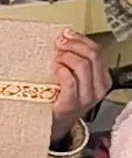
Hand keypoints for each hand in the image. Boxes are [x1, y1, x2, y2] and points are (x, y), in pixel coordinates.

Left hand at [50, 29, 109, 144]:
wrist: (54, 123)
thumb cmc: (62, 98)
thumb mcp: (74, 77)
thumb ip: (74, 59)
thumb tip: (65, 36)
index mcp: (102, 79)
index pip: (98, 51)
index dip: (81, 39)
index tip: (67, 34)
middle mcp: (98, 88)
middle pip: (92, 55)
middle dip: (74, 44)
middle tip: (59, 43)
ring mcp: (86, 96)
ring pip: (82, 65)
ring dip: (66, 57)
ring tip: (56, 59)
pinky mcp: (72, 103)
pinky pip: (70, 80)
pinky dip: (61, 70)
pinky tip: (55, 69)